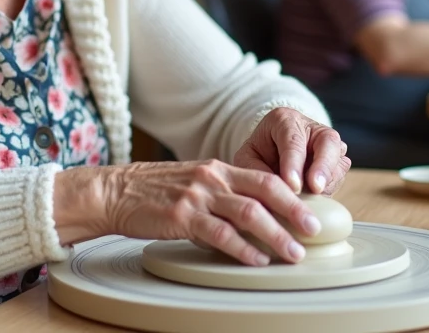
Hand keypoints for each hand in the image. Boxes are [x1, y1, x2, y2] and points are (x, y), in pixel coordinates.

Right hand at [52, 160, 321, 266]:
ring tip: (293, 252)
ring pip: (248, 214)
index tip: (312, 212)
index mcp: (217, 168)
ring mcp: (198, 196)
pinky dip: (242, 249)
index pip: (265, 178)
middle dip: (294, 211)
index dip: (292, 195)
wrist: (114, 192)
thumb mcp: (192, 182)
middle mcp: (212, 177)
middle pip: (265, 191)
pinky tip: (256, 260)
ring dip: (276, 235)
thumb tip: (250, 215)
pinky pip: (220, 234)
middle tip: (314, 230)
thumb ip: (220, 193)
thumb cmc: (152, 191)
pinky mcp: (182, 216)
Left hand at [233, 107, 349, 194]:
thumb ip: (258, 171)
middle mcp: (312, 127)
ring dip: (327, 182)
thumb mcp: (248, 159)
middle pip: (327, 141)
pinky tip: (316, 200)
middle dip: (322, 167)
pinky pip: (340, 176)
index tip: (293, 185)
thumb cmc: (259, 155)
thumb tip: (276, 192)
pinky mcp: (338, 160)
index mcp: (284, 119)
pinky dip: (329, 189)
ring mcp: (329, 143)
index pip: (293, 140)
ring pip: (338, 160)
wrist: (272, 153)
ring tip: (313, 200)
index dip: (294, 163)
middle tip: (315, 189)